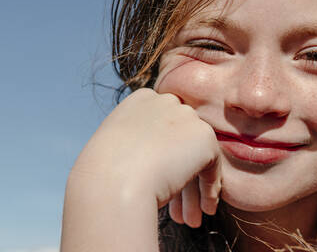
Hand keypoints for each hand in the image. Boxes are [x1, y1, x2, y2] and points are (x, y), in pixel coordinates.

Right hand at [69, 88, 220, 225]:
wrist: (113, 182)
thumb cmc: (104, 174)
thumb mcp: (114, 148)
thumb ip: (134, 143)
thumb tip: (146, 160)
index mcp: (140, 100)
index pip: (162, 125)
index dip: (164, 155)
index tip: (159, 179)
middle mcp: (165, 101)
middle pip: (181, 139)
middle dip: (180, 171)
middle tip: (177, 203)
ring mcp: (186, 116)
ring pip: (197, 154)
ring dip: (194, 187)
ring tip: (190, 216)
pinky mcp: (204, 136)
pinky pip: (213, 166)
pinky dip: (209, 189)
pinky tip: (203, 209)